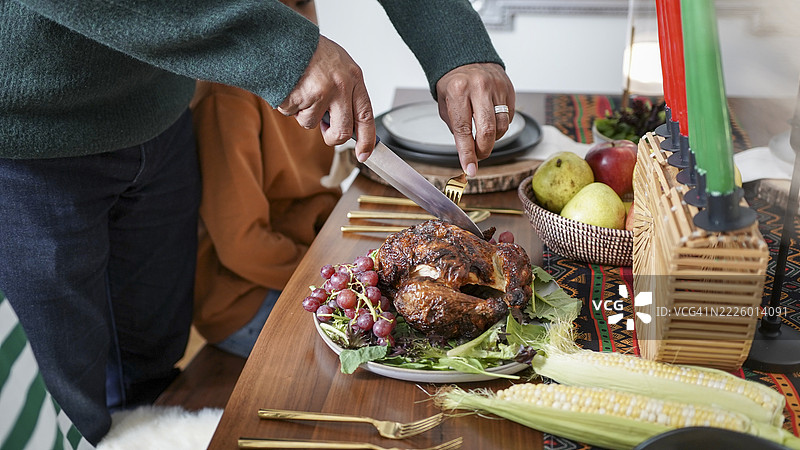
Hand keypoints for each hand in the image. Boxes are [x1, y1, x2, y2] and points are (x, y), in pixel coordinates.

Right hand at [278, 35, 374, 161]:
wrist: (284, 38)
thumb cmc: (311, 52)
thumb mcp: (339, 66)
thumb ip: (346, 93)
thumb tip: (348, 125)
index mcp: (354, 78)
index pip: (366, 116)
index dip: (367, 139)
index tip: (364, 154)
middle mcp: (341, 86)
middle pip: (342, 131)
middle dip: (332, 137)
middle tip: (324, 130)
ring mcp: (321, 92)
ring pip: (312, 124)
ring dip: (303, 113)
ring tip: (302, 90)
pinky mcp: (300, 97)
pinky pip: (293, 114)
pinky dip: (288, 105)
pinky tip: (290, 87)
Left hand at [435, 63, 514, 175]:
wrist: (467, 58)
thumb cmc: (453, 84)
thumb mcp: (445, 105)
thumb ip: (456, 128)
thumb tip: (467, 154)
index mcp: (458, 90)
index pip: (463, 129)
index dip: (467, 154)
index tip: (470, 169)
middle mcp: (479, 87)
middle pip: (488, 130)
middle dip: (483, 150)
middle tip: (478, 156)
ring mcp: (496, 87)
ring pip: (502, 126)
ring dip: (493, 140)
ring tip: (483, 137)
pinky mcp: (508, 89)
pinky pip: (509, 117)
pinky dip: (500, 126)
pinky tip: (491, 120)